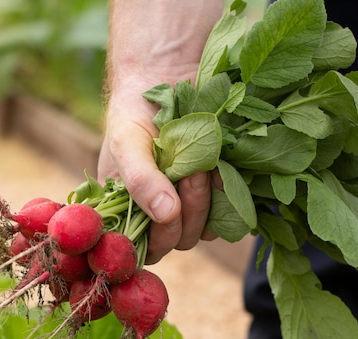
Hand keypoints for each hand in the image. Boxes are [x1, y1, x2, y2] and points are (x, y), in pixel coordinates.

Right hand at [98, 82, 212, 263]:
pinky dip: (228, 195)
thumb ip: (140, 180)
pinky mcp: (217, 191)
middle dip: (186, 213)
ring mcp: (189, 202)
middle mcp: (159, 211)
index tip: (165, 211)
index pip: (143, 246)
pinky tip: (221, 168)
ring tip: (202, 166)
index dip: (156, 237)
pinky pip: (229, 213)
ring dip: (206, 203)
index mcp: (129, 208)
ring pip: (205, 230)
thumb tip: (166, 215)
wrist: (168, 74)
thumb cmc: (137, 109)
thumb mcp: (127, 141)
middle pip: (177, 240)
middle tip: (189, 173)